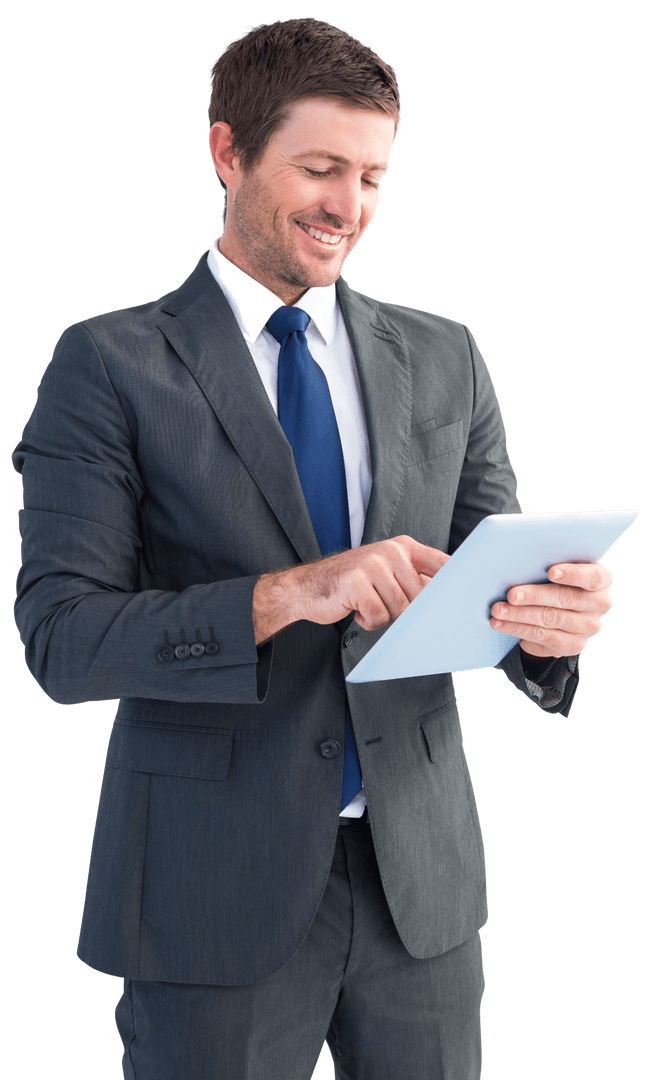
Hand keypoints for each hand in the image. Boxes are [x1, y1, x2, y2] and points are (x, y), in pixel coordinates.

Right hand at [253, 536, 449, 642]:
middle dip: (408, 612)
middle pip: (422, 595)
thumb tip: (449, 600)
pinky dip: (369, 621)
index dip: (455, 584)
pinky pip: (379, 615)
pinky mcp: (356, 583)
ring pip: (401, 608)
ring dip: (385, 617)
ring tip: (368, 606)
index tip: (463, 601)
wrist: (308, 587)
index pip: (443, 564)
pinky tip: (356, 611)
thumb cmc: (353, 585)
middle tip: (386, 608)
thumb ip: (415, 580)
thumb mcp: (387, 573)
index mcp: (403, 546)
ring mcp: (372, 564)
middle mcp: (390, 550)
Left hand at [489, 561, 612, 657]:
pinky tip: (502, 624)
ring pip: (550, 619)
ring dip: (519, 615)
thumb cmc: (554, 579)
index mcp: (600, 579)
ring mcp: (588, 627)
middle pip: (565, 599)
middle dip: (534, 596)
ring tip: (498, 611)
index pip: (593, 576)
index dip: (572, 574)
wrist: (560, 608)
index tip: (550, 571)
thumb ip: (546, 563)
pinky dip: (518, 630)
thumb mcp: (557, 568)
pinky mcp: (573, 645)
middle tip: (511, 595)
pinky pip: (543, 637)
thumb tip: (518, 562)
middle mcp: (599, 604)